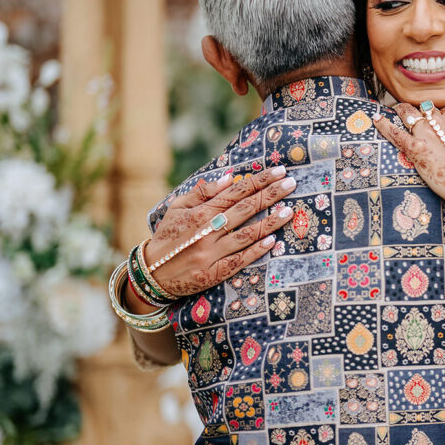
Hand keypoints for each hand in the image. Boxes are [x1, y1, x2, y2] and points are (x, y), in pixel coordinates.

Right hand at [144, 166, 296, 297]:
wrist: (152, 273)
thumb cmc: (168, 236)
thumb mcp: (177, 208)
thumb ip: (202, 192)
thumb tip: (230, 177)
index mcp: (199, 213)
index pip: (235, 192)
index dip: (259, 181)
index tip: (279, 171)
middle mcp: (207, 231)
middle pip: (244, 209)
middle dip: (270, 194)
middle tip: (292, 183)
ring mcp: (211, 253)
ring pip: (246, 234)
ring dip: (269, 222)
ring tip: (289, 211)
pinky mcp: (214, 273)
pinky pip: (239, 260)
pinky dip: (256, 251)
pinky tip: (272, 241)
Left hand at [373, 103, 444, 201]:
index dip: (444, 120)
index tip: (444, 130)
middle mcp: (439, 120)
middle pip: (425, 110)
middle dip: (422, 113)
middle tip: (417, 117)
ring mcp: (425, 133)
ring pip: (408, 114)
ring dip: (402, 111)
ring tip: (397, 111)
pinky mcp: (415, 149)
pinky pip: (394, 133)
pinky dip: (383, 124)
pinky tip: (375, 119)